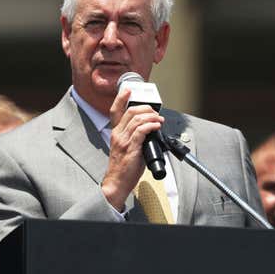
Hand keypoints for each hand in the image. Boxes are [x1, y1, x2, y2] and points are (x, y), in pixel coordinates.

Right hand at [101, 89, 163, 210]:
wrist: (117, 183)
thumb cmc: (123, 168)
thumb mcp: (125, 148)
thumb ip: (134, 137)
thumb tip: (150, 130)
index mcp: (115, 133)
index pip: (115, 110)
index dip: (121, 98)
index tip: (128, 90)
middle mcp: (118, 134)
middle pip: (131, 111)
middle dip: (146, 108)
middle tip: (155, 112)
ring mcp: (124, 141)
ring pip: (137, 119)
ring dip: (152, 117)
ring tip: (159, 120)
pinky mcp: (131, 148)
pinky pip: (141, 131)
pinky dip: (151, 126)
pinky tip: (156, 126)